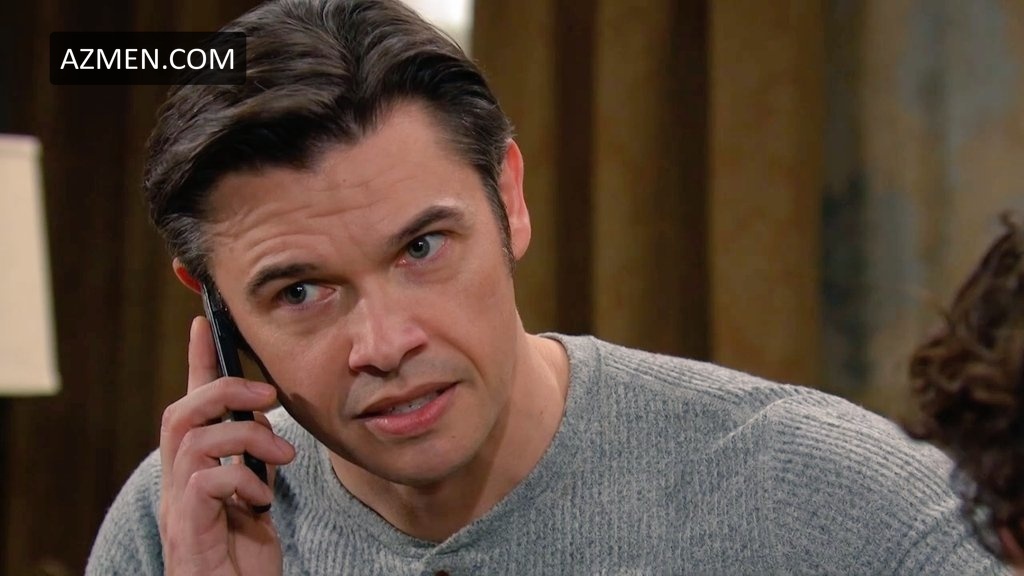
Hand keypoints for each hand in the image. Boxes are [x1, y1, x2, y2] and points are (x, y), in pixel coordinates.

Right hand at [158, 316, 295, 575]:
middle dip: (224, 391)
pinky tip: (262, 500)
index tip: (204, 324)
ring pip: (194, 439)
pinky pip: (204, 482)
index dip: (197, 364)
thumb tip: (268, 425)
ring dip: (246, 436)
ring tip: (281, 456)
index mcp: (194, 472)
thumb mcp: (255, 500)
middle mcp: (178, 485)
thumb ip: (253, 463)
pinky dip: (241, 480)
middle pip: (180, 412)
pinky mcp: (188, 531)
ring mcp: (178, 508)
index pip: (190, 407)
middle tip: (268, 396)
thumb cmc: (243, 560)